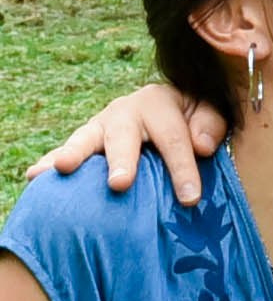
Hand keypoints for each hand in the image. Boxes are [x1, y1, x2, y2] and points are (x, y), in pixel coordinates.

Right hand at [23, 85, 225, 205]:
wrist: (167, 107)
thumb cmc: (192, 119)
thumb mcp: (209, 114)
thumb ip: (210, 124)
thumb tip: (201, 145)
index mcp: (159, 102)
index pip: (174, 138)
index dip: (183, 168)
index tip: (190, 198)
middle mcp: (126, 111)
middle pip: (124, 136)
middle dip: (122, 159)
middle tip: (119, 184)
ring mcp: (101, 126)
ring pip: (86, 138)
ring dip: (74, 154)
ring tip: (62, 170)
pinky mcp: (86, 140)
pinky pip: (64, 151)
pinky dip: (49, 163)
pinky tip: (35, 176)